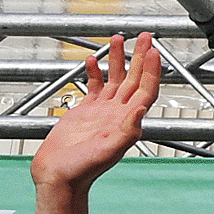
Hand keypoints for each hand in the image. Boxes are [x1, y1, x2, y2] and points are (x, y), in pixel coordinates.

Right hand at [29, 35, 163, 192]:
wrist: (60, 177)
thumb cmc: (83, 169)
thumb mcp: (108, 149)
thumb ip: (126, 129)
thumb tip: (142, 108)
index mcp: (127, 122)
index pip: (146, 89)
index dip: (151, 69)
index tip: (153, 50)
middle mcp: (118, 115)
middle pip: (135, 79)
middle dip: (141, 57)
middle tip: (146, 36)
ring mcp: (102, 112)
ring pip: (115, 79)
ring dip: (118, 59)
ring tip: (119, 39)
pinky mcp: (85, 112)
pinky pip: (94, 87)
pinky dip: (94, 72)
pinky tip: (92, 61)